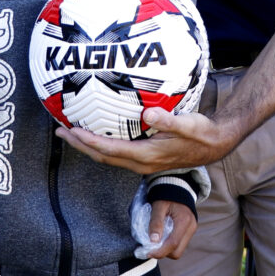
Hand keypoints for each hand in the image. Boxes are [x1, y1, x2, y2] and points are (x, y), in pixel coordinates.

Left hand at [56, 108, 231, 175]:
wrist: (215, 144)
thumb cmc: (201, 132)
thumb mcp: (187, 123)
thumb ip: (168, 119)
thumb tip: (149, 112)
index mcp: (146, 155)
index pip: (110, 150)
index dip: (88, 141)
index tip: (71, 131)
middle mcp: (141, 163)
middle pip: (102, 157)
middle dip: (80, 145)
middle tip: (59, 132)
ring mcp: (142, 163)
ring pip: (108, 158)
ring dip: (87, 147)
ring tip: (70, 134)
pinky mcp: (145, 158)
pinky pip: (116, 155)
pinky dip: (101, 146)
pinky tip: (96, 135)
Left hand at [144, 200, 196, 259]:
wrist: (177, 187)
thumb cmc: (166, 195)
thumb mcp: (158, 206)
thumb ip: (156, 222)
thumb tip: (153, 241)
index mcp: (184, 221)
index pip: (173, 243)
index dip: (160, 251)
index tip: (147, 252)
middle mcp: (191, 228)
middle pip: (177, 251)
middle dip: (163, 252)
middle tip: (150, 248)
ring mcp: (191, 230)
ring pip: (179, 249)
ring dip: (166, 249)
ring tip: (155, 241)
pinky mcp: (189, 231)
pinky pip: (179, 244)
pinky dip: (169, 244)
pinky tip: (161, 237)